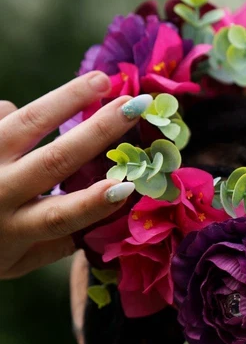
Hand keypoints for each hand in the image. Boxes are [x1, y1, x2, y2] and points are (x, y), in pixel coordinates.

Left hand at [0, 71, 151, 278]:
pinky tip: (30, 115)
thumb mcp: (16, 262)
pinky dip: (15, 111)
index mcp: (15, 230)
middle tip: (134, 107)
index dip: (94, 202)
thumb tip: (104, 222)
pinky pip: (1, 112)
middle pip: (54, 159)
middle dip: (98, 131)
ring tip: (102, 81)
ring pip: (27, 121)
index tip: (128, 184)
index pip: (60, 216)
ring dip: (68, 97)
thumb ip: (55, 246)